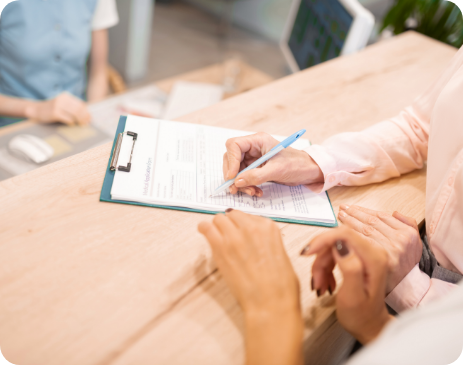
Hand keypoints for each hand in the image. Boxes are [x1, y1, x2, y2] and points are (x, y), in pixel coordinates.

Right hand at [25, 92, 90, 124]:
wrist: (36, 110)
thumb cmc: (52, 109)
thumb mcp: (63, 105)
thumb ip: (73, 108)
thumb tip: (87, 116)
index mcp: (66, 96)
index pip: (81, 104)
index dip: (87, 113)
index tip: (90, 119)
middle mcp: (62, 99)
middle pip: (79, 109)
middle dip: (84, 117)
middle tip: (86, 124)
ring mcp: (58, 105)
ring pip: (75, 114)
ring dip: (80, 121)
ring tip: (81, 125)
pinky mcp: (54, 113)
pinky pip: (68, 119)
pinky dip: (72, 123)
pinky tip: (71, 125)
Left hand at [198, 209, 299, 314]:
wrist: (270, 302)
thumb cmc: (280, 285)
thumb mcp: (281, 254)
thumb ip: (266, 241)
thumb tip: (255, 241)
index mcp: (268, 227)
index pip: (249, 216)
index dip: (243, 225)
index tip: (241, 232)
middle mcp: (251, 227)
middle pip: (233, 215)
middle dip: (230, 223)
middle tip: (228, 235)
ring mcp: (234, 236)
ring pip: (218, 219)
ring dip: (217, 226)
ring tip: (216, 235)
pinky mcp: (220, 247)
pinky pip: (206, 228)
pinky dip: (204, 228)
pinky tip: (204, 232)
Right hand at [223, 132, 323, 196]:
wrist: (308, 171)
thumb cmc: (297, 164)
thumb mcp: (276, 170)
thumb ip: (256, 176)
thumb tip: (237, 181)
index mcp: (258, 141)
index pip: (234, 145)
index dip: (231, 160)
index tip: (232, 176)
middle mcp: (253, 148)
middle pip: (231, 159)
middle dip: (233, 175)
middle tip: (236, 188)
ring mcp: (253, 159)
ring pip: (236, 171)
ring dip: (240, 184)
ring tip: (251, 192)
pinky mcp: (255, 169)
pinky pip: (244, 178)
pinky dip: (247, 186)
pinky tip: (256, 191)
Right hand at [303, 227, 392, 344]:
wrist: (369, 325)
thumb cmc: (361, 316)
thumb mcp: (352, 296)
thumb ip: (349, 268)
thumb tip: (340, 245)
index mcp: (374, 258)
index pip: (344, 234)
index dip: (322, 240)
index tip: (306, 253)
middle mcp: (372, 251)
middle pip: (336, 240)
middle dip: (320, 259)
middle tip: (316, 280)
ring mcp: (365, 252)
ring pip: (332, 247)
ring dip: (321, 265)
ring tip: (321, 285)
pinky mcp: (358, 256)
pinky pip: (334, 253)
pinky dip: (326, 267)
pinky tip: (326, 281)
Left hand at [338, 205, 421, 293]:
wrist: (405, 290)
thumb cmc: (405, 265)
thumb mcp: (415, 244)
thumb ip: (408, 225)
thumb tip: (395, 213)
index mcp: (407, 233)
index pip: (382, 217)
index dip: (365, 210)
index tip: (353, 207)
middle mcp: (399, 240)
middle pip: (371, 222)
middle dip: (354, 213)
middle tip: (342, 209)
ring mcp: (389, 250)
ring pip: (364, 230)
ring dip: (350, 221)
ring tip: (340, 216)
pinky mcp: (378, 260)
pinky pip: (360, 243)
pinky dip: (350, 235)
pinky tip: (342, 231)